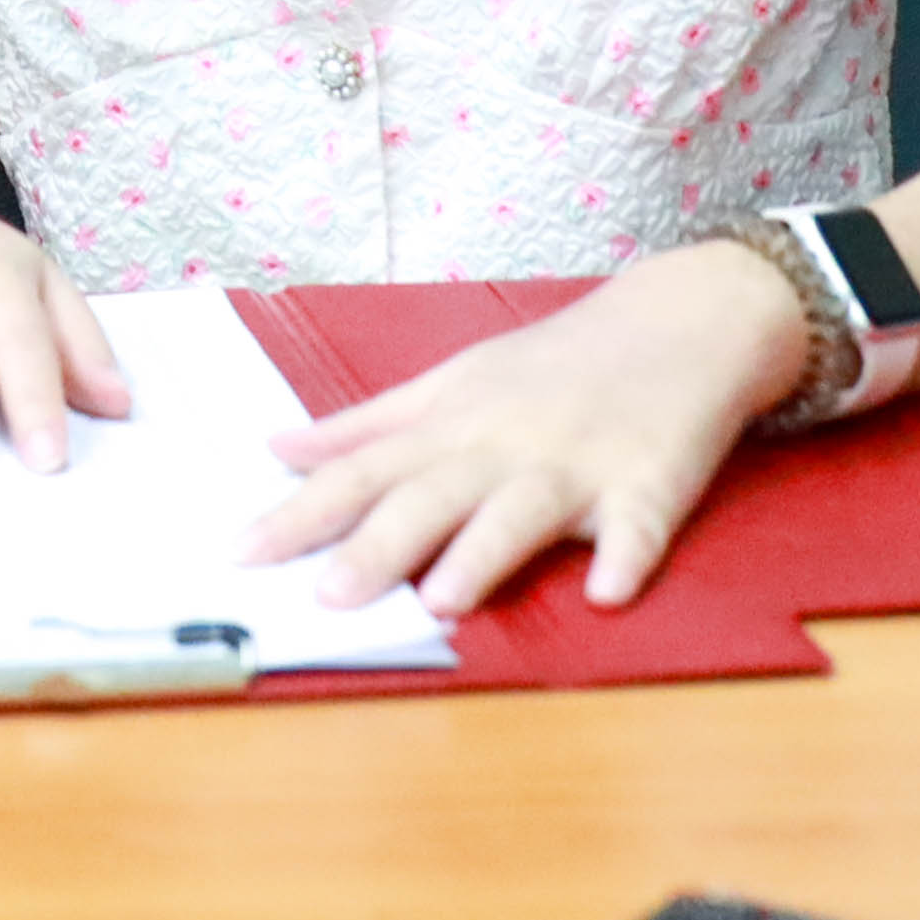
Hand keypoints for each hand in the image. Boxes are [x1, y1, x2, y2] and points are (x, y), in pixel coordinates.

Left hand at [243, 239, 802, 613]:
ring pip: (521, 512)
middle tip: (325, 597)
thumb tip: (276, 448)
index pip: (360, 471)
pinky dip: (627, 556)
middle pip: (430, 497)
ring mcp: (578, 464)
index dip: (299, 514)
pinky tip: (609, 590)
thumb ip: (366, 426)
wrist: (678, 321)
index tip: (241, 554)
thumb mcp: (452, 384)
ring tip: (443, 599)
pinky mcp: (651, 482)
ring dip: (484, 554)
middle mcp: (503, 445)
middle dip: (377, 546)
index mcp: (450, 425)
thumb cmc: (554, 365)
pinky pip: (638, 526)